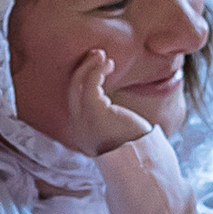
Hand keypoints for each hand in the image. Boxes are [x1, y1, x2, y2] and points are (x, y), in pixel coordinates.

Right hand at [61, 44, 150, 158]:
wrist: (140, 159)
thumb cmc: (134, 145)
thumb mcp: (115, 131)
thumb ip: (107, 119)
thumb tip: (113, 106)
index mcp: (81, 131)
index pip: (74, 101)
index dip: (81, 80)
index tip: (94, 67)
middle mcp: (78, 127)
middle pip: (72, 90)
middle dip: (82, 69)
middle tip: (96, 54)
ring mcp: (83, 120)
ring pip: (77, 84)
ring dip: (89, 66)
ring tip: (102, 55)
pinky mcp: (94, 113)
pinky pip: (90, 85)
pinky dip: (97, 70)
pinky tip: (108, 64)